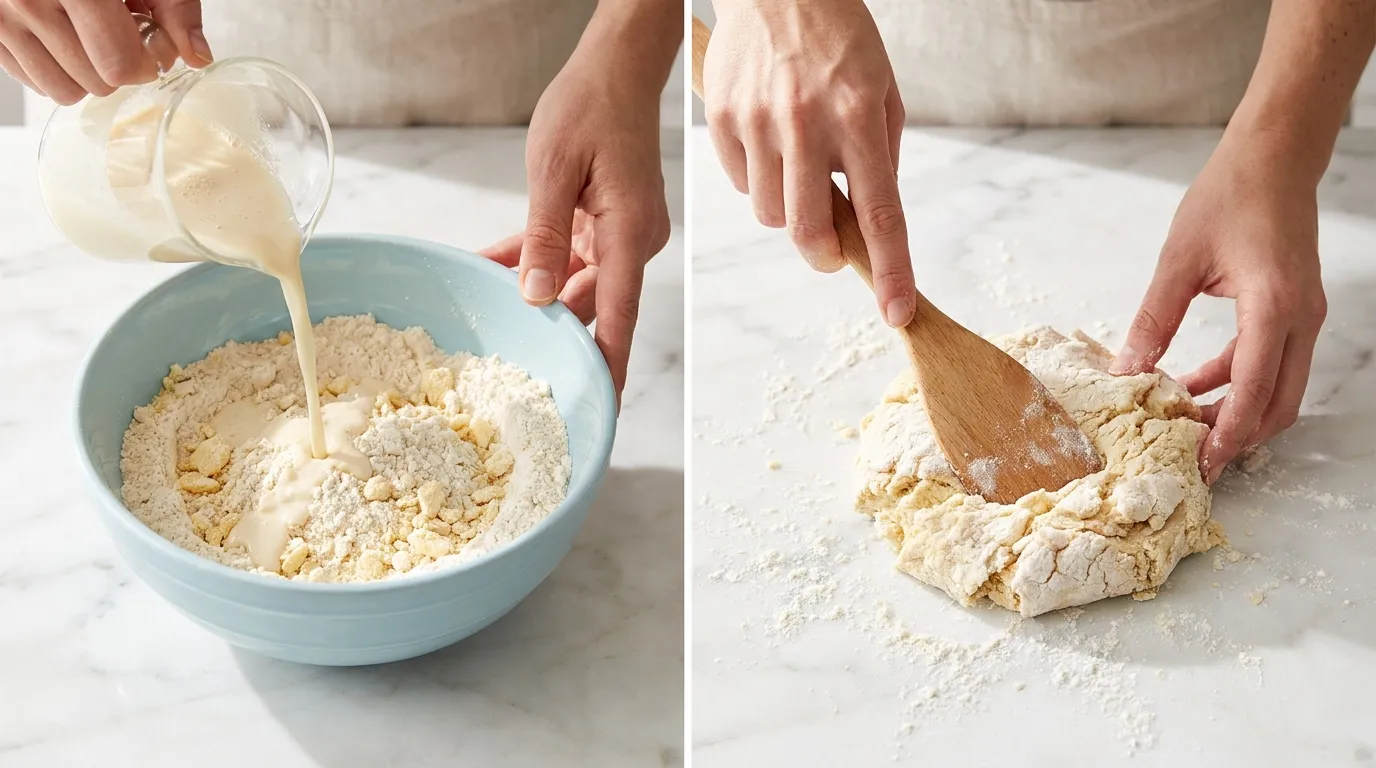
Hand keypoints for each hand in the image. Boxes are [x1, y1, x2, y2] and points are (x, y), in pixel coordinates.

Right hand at [0, 0, 208, 104]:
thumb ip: (175, 6)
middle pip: (95, 82)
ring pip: (62, 91)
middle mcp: (28, 1)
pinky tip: (66, 35)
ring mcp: (1, 19)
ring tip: (92, 36)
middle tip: (122, 34)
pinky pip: (33, 81)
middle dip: (120, 66)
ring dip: (88, 74)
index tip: (152, 45)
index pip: (118, 64)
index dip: (147, 62)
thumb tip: (197, 56)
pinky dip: (56, 68)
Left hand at [480, 36, 670, 399]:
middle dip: (546, 324)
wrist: (616, 69)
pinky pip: (567, 252)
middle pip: (590, 303)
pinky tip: (494, 266)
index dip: (607, 366)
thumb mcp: (552, 171)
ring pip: (573, 281)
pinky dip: (535, 260)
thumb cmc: (591, 107)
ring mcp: (621, 233)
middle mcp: (632, 242)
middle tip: (501, 351)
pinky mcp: (606, 221)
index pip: (619, 316)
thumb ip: (542, 237)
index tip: (599, 407)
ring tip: (481, 295)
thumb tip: (535, 297)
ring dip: (532, 289)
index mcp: (628, 234)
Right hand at [704, 0, 912, 326]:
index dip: (891, 269)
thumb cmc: (840, 39)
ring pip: (770, 213)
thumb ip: (879, 155)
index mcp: (859, 115)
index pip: (879, 212)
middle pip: (809, 231)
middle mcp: (806, 121)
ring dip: (789, 209)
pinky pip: (742, 182)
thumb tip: (868, 220)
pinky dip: (759, 179)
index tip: (897, 311)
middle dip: (824, 255)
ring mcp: (758, 121)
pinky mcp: (722, 118)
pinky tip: (770, 140)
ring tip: (799, 165)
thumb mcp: (882, 89)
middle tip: (832, 251)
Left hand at [1111, 131, 1325, 482]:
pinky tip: (1193, 388)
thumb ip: (1154, 319)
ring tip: (1187, 430)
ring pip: (1280, 389)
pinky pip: (1272, 363)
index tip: (1204, 463)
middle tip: (1196, 464)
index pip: (1254, 387)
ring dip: (1237, 413)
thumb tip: (1126, 371)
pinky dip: (1238, 383)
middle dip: (1239, 439)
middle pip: (1279, 403)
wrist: (1274, 158)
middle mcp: (1299, 318)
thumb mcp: (1178, 260)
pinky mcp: (1295, 311)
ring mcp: (1304, 317)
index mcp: (1272, 306)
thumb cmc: (1229, 197)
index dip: (1228, 432)